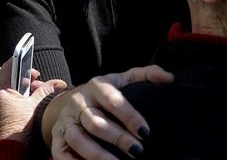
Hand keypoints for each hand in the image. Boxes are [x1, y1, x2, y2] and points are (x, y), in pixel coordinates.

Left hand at [0, 58, 66, 142]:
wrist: (8, 149)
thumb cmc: (19, 129)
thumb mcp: (34, 106)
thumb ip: (45, 91)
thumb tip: (58, 83)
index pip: (9, 65)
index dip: (22, 60)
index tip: (32, 61)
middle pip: (5, 74)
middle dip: (21, 74)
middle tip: (35, 78)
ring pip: (3, 85)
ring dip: (18, 84)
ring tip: (33, 90)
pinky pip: (0, 95)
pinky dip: (12, 93)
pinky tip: (25, 99)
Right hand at [44, 65, 173, 159]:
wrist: (72, 101)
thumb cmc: (106, 93)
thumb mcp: (124, 80)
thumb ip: (146, 75)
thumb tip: (169, 78)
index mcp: (96, 85)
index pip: (112, 100)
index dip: (129, 116)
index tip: (146, 132)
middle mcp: (79, 101)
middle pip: (96, 123)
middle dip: (118, 139)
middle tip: (137, 151)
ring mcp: (66, 120)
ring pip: (78, 139)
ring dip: (98, 155)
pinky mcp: (57, 137)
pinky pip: (61, 153)